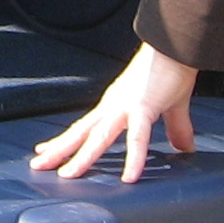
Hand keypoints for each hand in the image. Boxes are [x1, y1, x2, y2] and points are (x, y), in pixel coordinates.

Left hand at [30, 43, 198, 183]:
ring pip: (98, 137)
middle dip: (59, 150)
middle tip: (38, 166)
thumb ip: (177, 129)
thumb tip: (185, 148)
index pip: (84, 127)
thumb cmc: (172, 70)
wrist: (176, 46)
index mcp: (114, 105)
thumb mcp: (172, 107)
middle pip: (81, 133)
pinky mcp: (144, 107)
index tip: (45, 150)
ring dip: (82, 157)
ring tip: (67, 174)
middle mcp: (113, 106)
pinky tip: (129, 177)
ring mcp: (125, 106)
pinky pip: (137, 138)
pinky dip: (133, 159)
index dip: (65, 140)